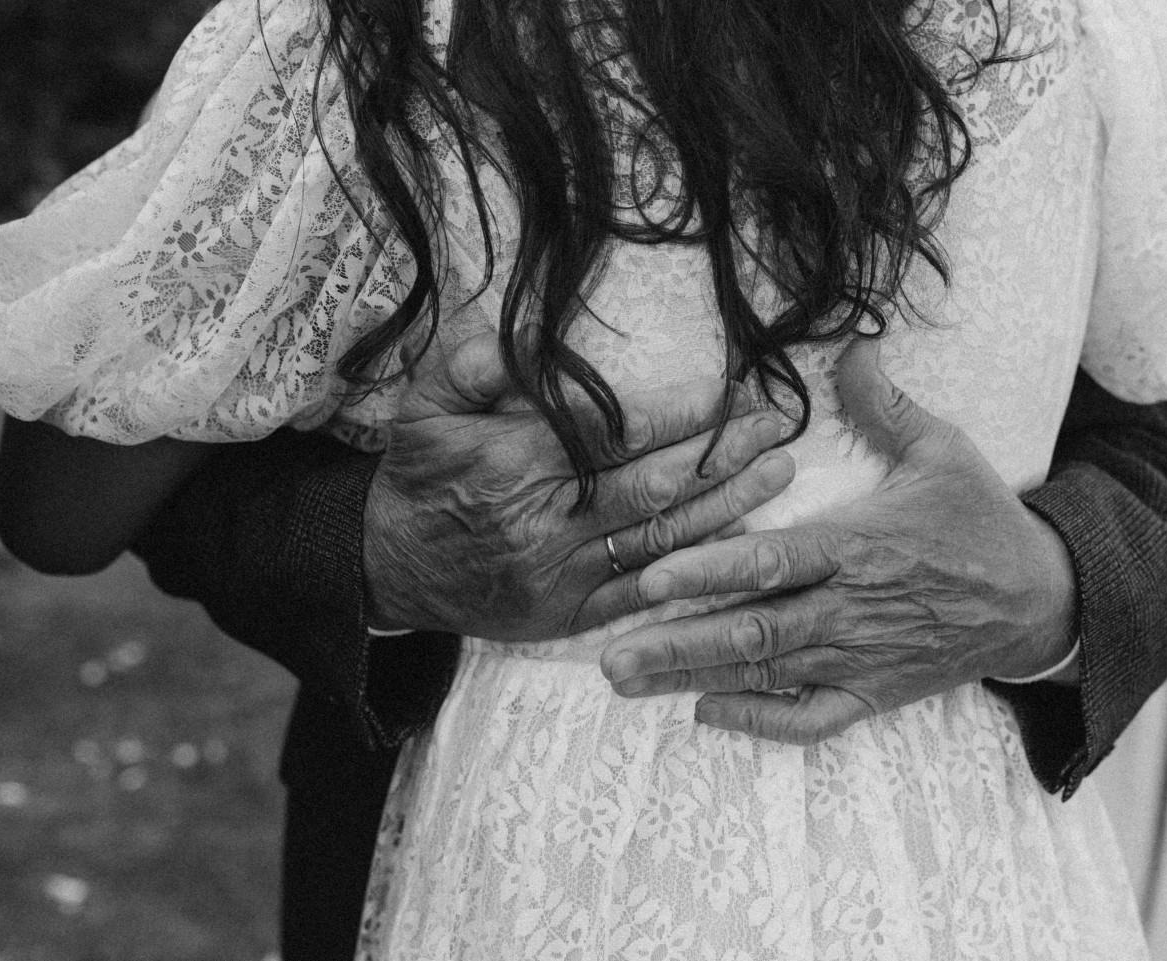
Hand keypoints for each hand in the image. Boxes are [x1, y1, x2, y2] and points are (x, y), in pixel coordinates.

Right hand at [363, 332, 795, 639]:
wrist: (388, 566)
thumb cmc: (420, 475)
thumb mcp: (425, 405)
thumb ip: (476, 362)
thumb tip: (537, 332)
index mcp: (515, 465)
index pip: (616, 434)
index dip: (680, 414)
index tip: (728, 390)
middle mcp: (545, 524)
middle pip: (654, 486)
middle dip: (723, 453)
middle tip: (776, 424)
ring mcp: (562, 576)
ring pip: (661, 539)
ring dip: (728, 504)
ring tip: (778, 471)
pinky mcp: (570, 614)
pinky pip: (645, 590)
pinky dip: (695, 565)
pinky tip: (739, 538)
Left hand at [599, 337, 1076, 744]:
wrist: (1041, 600)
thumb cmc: (983, 520)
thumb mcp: (943, 450)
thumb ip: (885, 404)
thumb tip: (853, 342)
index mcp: (859, 546)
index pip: (772, 563)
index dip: (709, 571)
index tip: (651, 578)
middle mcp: (851, 608)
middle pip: (754, 630)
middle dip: (678, 644)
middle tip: (611, 656)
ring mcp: (860, 658)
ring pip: (767, 674)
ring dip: (695, 677)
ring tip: (628, 681)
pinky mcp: (872, 692)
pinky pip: (811, 718)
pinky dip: (760, 719)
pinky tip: (706, 711)